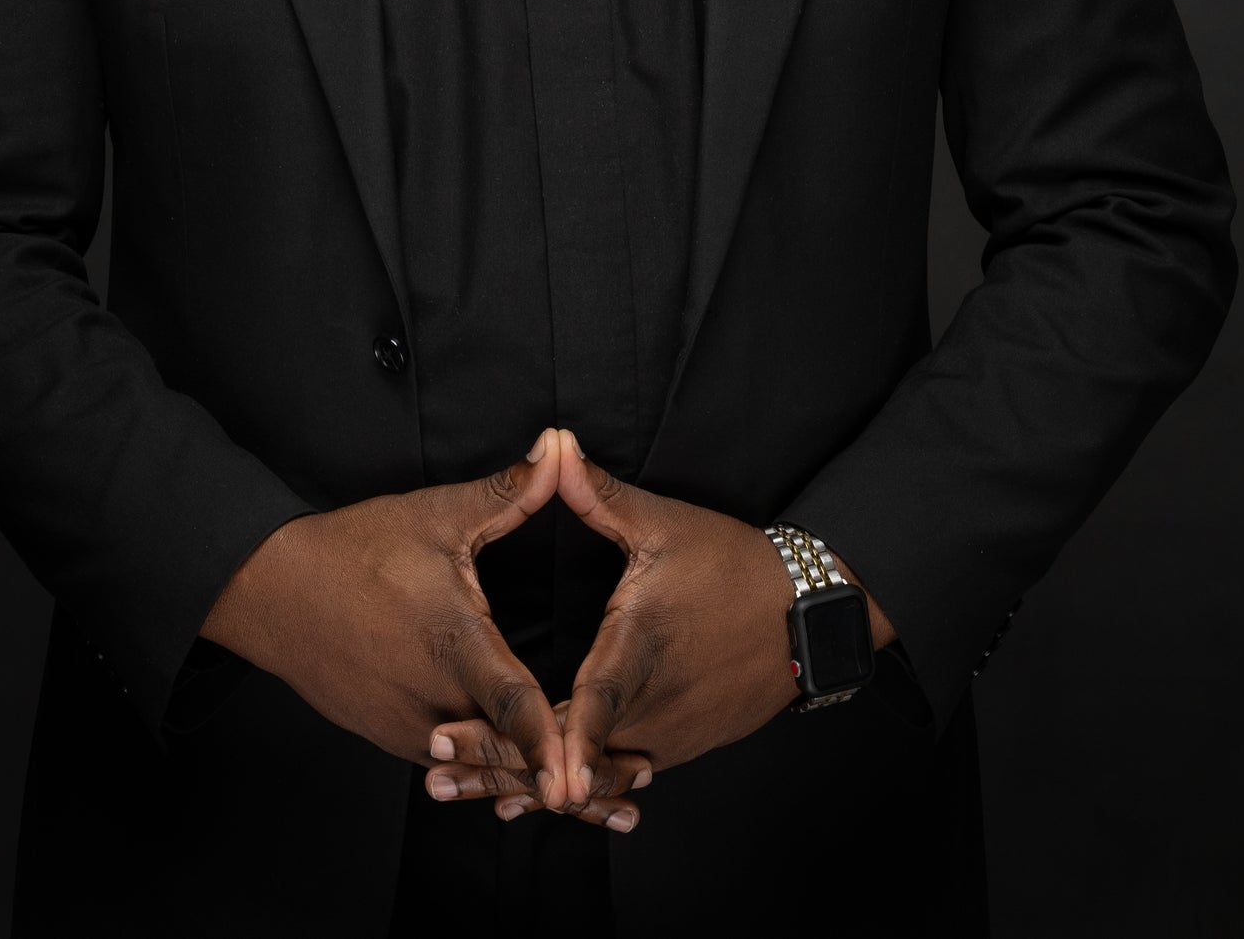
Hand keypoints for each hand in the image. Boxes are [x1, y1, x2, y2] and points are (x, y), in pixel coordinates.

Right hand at [200, 428, 571, 807]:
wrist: (273, 591)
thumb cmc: (355, 549)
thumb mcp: (436, 514)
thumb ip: (507, 492)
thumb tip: (559, 448)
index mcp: (451, 643)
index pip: (512, 705)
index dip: (551, 744)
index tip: (582, 783)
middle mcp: (431, 698)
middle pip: (506, 752)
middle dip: (563, 774)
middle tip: (627, 797)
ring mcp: (406, 727)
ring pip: (478, 764)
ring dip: (526, 777)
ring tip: (591, 798)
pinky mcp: (390, 737)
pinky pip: (449, 762)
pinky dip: (486, 770)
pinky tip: (522, 777)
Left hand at [427, 431, 894, 816]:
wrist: (806, 614)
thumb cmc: (734, 566)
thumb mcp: (663, 524)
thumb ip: (598, 494)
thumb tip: (554, 445)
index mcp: (640, 650)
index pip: (592, 708)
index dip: (550, 743)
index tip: (520, 774)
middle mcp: (652, 706)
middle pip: (572, 755)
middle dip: (503, 764)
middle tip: (437, 774)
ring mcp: (668, 735)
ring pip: (594, 776)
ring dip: (533, 784)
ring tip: (472, 796)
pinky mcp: (679, 745)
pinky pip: (621, 776)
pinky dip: (579, 787)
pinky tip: (536, 798)